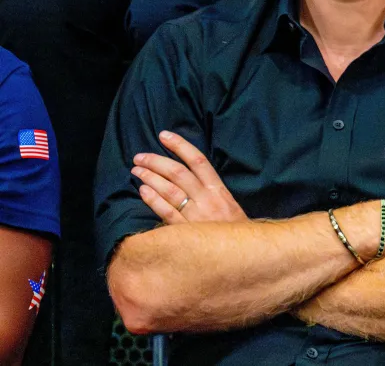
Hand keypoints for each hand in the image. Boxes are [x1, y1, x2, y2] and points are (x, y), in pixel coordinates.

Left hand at [132, 131, 247, 223]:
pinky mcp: (186, 232)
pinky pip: (166, 213)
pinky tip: (143, 191)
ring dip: (150, 178)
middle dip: (156, 162)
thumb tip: (184, 175)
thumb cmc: (234, 230)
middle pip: (178, 173)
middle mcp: (207, 199)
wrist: (242, 255)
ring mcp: (196, 216)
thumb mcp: (229, 204)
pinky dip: (153, 200)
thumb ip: (210, 191)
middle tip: (140, 157)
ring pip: (170, 191)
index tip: (164, 136)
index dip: (180, 146)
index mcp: (219, 190)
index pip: (198, 161)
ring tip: (137, 170)